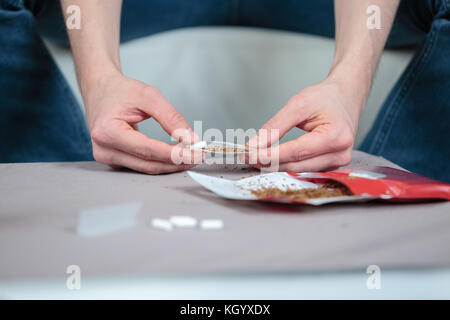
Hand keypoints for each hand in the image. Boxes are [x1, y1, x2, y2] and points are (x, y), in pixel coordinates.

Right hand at [83, 73, 202, 173]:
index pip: (148, 150)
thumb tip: (190, 139)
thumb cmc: (120, 91)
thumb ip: (171, 118)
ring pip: (147, 169)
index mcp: (107, 131)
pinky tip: (176, 156)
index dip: (175, 154)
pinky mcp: (114, 160)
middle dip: (177, 162)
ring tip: (192, 155)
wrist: (101, 90)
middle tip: (200, 156)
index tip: (197, 153)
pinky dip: (161, 162)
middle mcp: (104, 149)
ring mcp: (107, 157)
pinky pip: (142, 166)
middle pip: (149, 164)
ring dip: (171, 164)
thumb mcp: (149, 96)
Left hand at [247, 78, 364, 171]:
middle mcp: (340, 154)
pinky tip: (272, 159)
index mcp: (336, 136)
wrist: (346, 97)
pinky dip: (286, 164)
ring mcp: (337, 163)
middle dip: (269, 162)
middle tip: (246, 156)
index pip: (296, 152)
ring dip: (275, 166)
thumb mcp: (298, 104)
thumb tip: (255, 145)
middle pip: (296, 165)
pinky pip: (304, 169)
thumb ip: (275, 126)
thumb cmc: (326, 97)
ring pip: (298, 171)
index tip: (248, 154)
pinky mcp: (331, 166)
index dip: (269, 155)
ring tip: (255, 157)